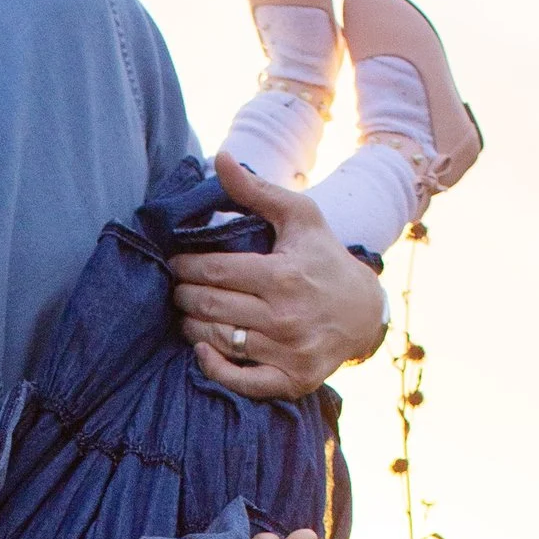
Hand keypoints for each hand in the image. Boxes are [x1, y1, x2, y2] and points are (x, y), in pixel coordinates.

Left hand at [169, 152, 387, 397]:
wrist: (363, 312)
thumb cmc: (324, 258)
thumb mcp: (299, 216)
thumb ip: (255, 190)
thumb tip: (219, 157)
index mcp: (283, 275)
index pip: (215, 271)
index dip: (186, 266)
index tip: (175, 262)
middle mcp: (285, 316)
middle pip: (211, 306)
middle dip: (184, 295)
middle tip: (176, 287)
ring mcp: (288, 352)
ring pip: (218, 340)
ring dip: (191, 325)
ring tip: (185, 312)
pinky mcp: (291, 380)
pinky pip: (240, 381)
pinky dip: (213, 367)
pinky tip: (200, 349)